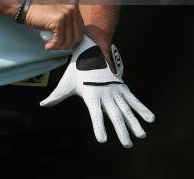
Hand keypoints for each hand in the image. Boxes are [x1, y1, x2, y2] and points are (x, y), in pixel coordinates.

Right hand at [24, 0, 84, 49]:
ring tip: (51, 46)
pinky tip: (48, 46)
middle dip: (67, 45)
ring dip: (60, 47)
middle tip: (57, 47)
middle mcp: (73, 9)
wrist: (26, 7)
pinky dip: (54, 46)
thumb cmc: (40, 12)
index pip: (81, 29)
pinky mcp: (59, 20)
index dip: (73, 40)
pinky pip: (60, 40)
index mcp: (74, 6)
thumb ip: (69, 22)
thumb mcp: (59, 14)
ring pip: (69, 40)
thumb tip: (75, 40)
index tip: (64, 44)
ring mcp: (66, 14)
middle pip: (77, 35)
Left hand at [39, 35, 154, 147]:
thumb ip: (56, 96)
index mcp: (91, 94)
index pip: (95, 113)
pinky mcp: (121, 87)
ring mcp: (115, 90)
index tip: (102, 139)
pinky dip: (142, 108)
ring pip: (126, 108)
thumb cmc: (76, 69)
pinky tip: (150, 119)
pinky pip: (133, 99)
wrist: (90, 50)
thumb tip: (43, 105)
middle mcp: (105, 94)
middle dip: (121, 130)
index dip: (98, 126)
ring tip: (141, 136)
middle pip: (114, 114)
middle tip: (126, 144)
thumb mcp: (65, 82)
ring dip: (134, 122)